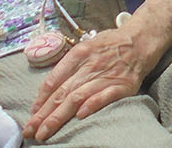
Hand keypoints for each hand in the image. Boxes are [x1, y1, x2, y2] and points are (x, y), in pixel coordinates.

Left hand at [24, 28, 147, 141]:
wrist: (140, 40)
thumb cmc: (111, 44)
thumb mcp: (87, 46)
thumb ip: (69, 65)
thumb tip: (49, 88)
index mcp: (79, 54)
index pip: (54, 80)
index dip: (40, 99)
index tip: (32, 114)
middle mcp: (90, 65)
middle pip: (62, 93)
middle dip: (43, 114)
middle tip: (30, 130)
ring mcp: (106, 75)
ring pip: (77, 97)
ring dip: (59, 117)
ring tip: (45, 132)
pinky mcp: (123, 85)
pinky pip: (105, 96)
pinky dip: (92, 105)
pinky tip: (80, 116)